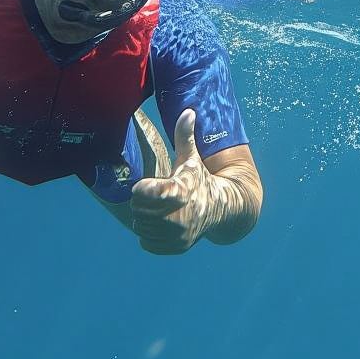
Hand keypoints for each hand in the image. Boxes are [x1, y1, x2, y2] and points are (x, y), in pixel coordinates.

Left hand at [130, 109, 220, 254]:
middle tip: (153, 196)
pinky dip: (150, 235)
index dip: (142, 187)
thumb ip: (185, 136)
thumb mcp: (192, 158)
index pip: (143, 192)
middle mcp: (180, 217)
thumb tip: (188, 111)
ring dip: (145, 219)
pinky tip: (161, 224)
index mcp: (181, 191)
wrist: (221, 208)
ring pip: (141, 227)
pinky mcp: (176, 248)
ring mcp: (178, 235)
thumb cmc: (200, 179)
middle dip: (141, 202)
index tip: (148, 184)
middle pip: (138, 210)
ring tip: (158, 209)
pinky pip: (146, 243)